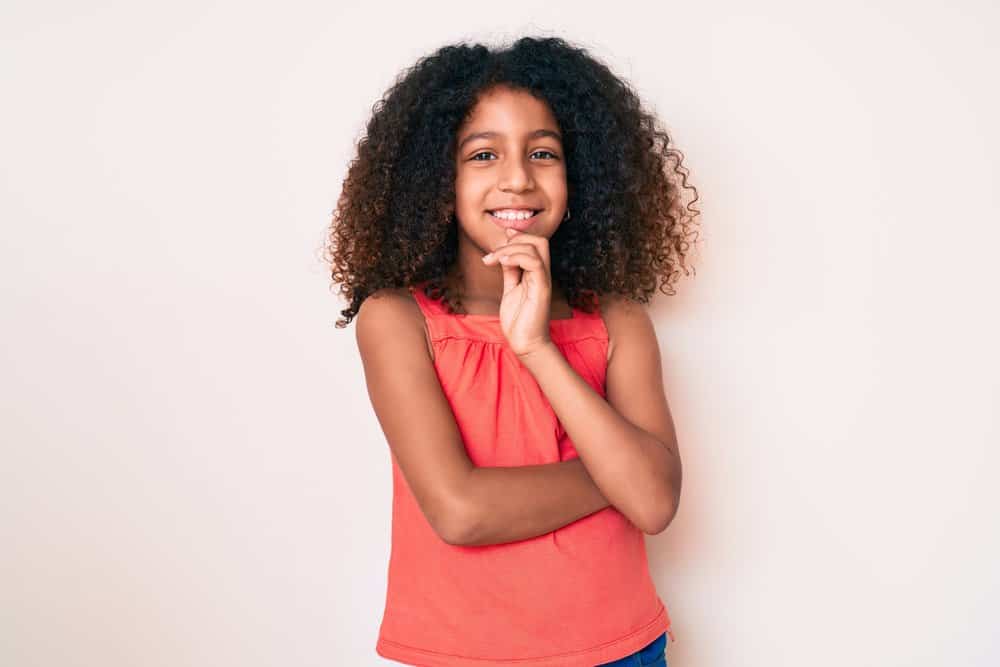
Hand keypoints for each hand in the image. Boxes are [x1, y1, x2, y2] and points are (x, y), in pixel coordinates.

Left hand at [481, 227, 552, 356]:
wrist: (525, 342)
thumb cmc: (518, 320)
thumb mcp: (510, 289)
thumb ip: (510, 271)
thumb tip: (504, 254)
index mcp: (535, 273)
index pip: (534, 243)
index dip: (518, 235)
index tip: (499, 241)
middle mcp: (541, 274)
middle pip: (539, 240)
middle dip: (516, 239)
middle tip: (496, 254)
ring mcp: (542, 280)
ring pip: (537, 247)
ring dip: (511, 248)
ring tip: (494, 259)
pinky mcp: (541, 289)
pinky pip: (534, 263)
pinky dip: (516, 257)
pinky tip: (502, 262)